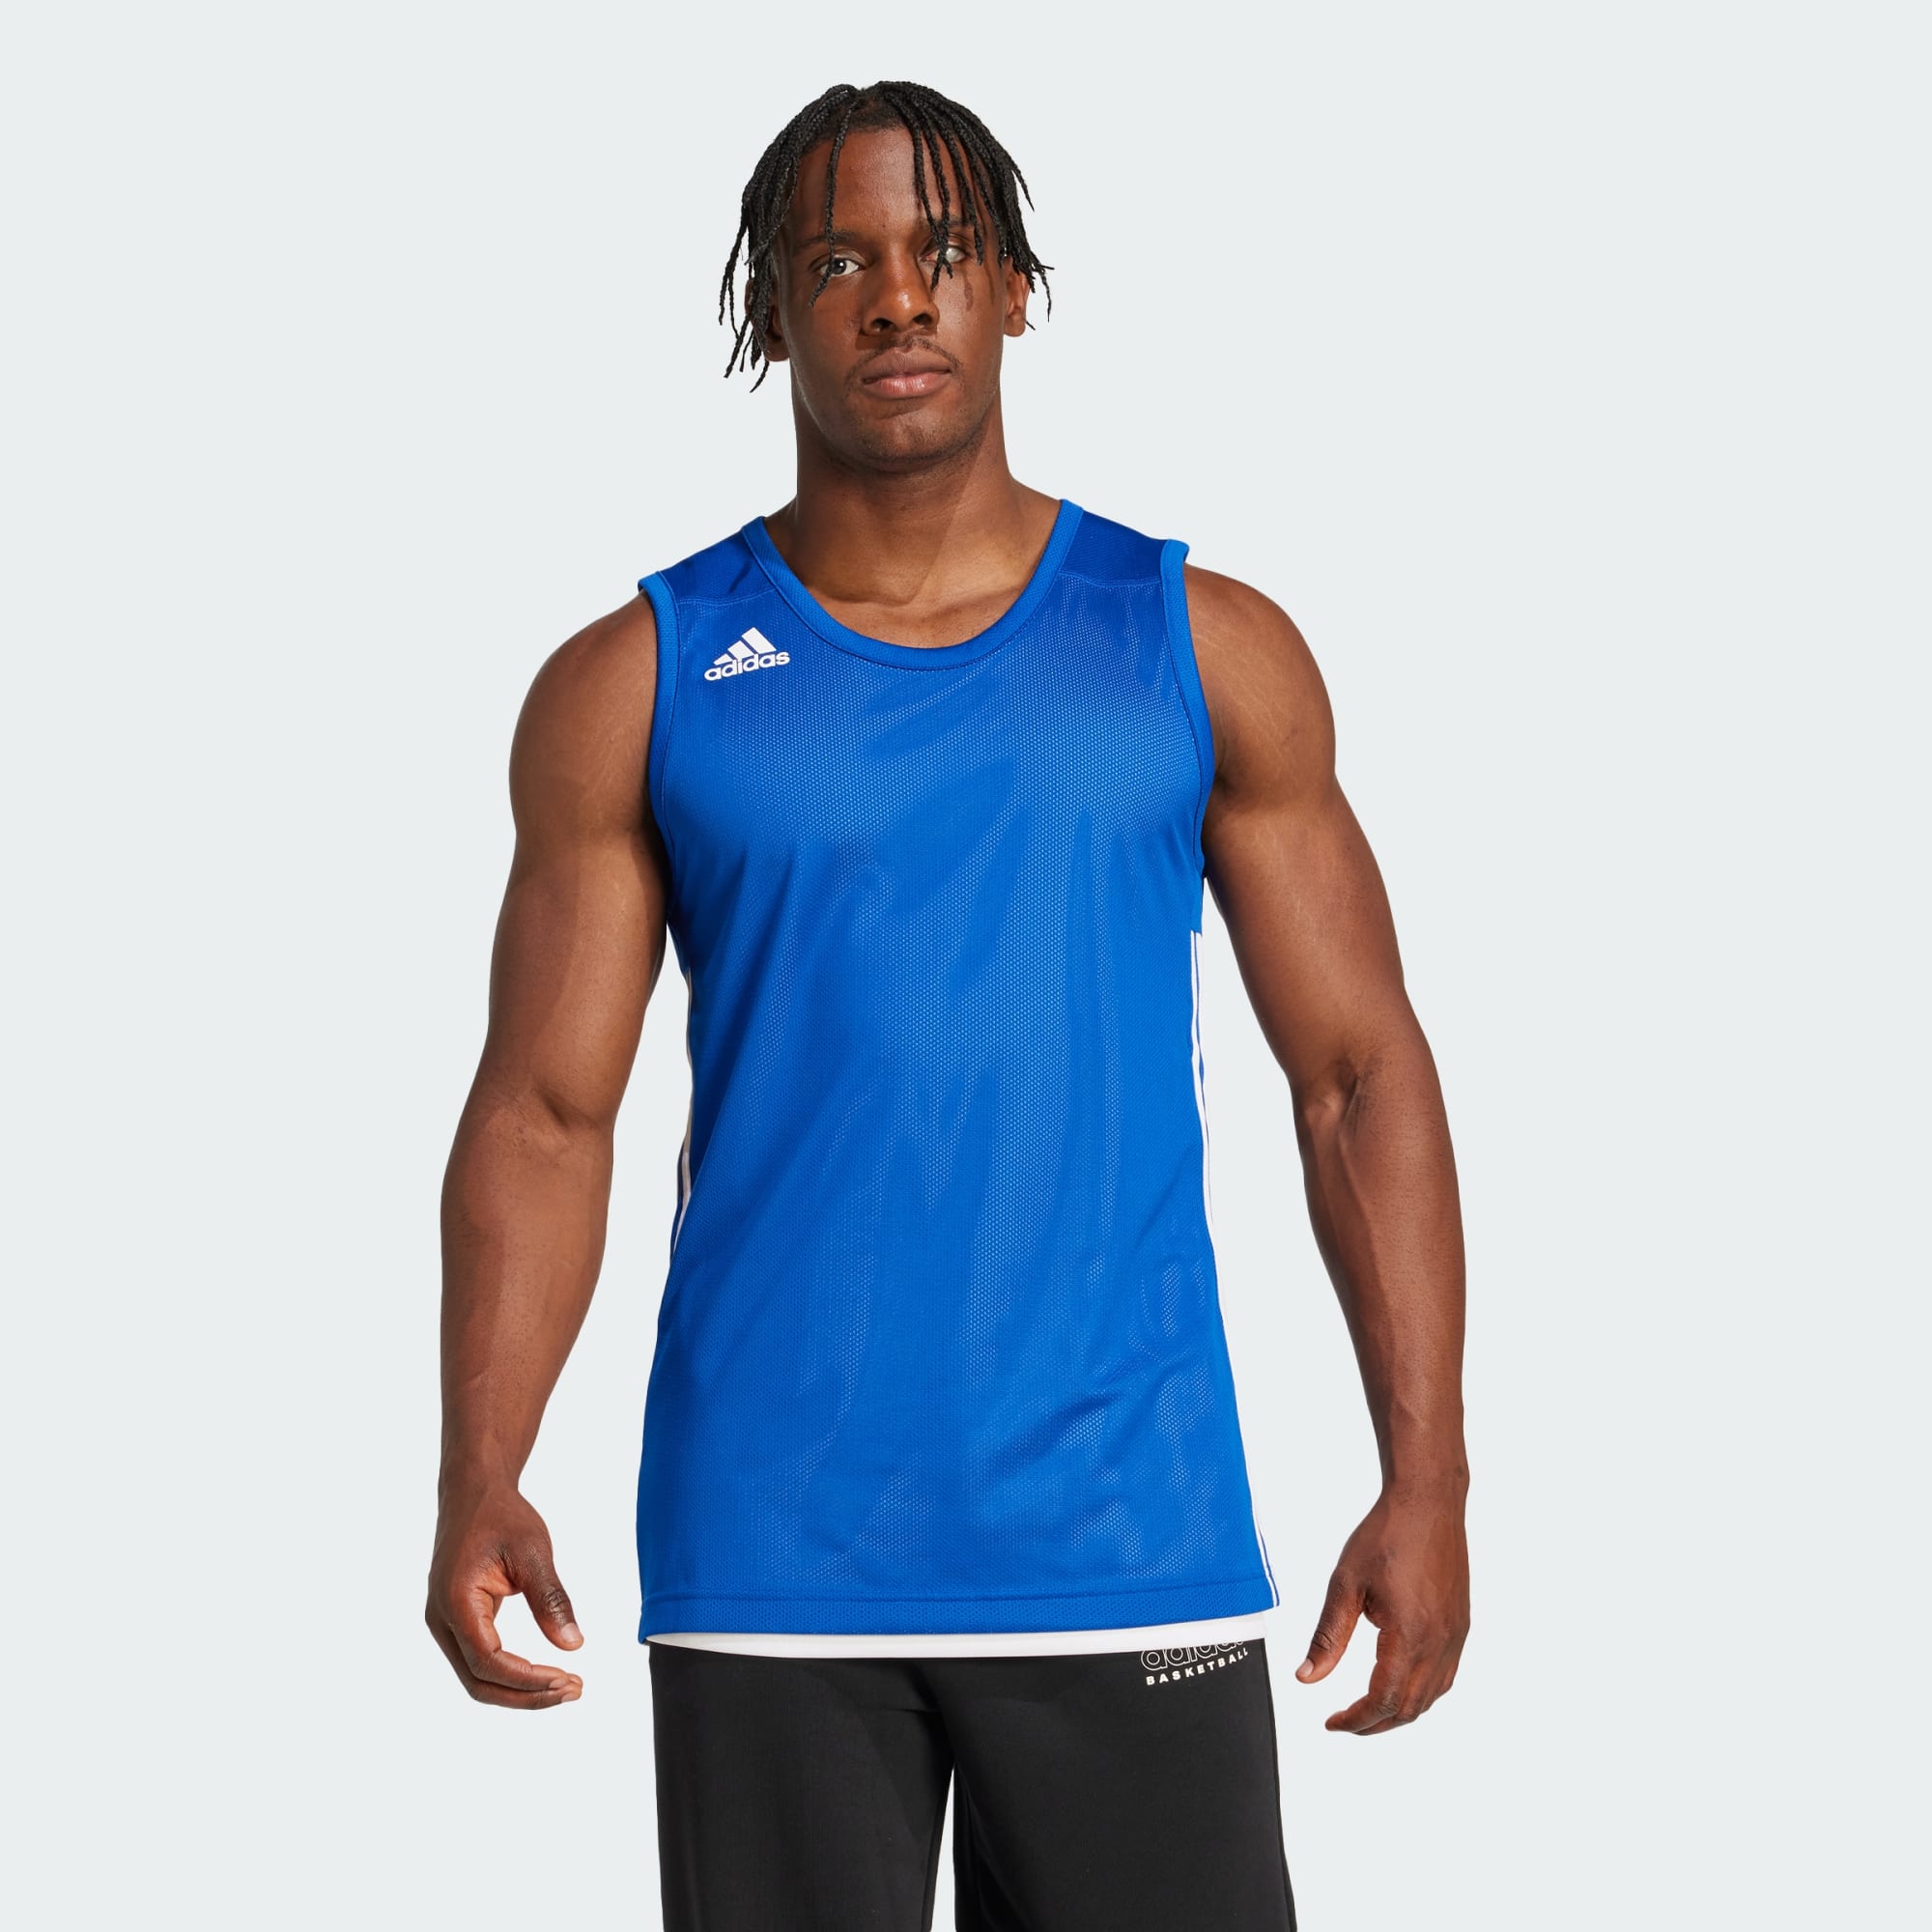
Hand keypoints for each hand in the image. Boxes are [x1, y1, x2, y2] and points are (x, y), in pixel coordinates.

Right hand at [426, 1479, 584, 1708]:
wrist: (473, 1492)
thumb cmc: (501, 1515)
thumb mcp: (533, 1552)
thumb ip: (551, 1600)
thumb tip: (573, 1646)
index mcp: (456, 1602)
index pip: (488, 1661)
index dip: (528, 1680)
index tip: (568, 1679)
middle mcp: (442, 1620)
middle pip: (478, 1681)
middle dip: (526, 1695)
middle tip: (574, 1690)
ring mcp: (445, 1623)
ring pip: (476, 1676)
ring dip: (519, 1689)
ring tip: (564, 1686)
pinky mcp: (456, 1621)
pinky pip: (479, 1660)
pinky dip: (510, 1673)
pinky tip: (542, 1673)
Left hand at [1296, 1481, 1468, 1733]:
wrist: (1427, 1501)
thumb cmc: (1385, 1535)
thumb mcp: (1345, 1584)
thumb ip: (1328, 1636)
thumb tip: (1306, 1678)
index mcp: (1410, 1634)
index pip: (1384, 1700)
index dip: (1356, 1720)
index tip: (1332, 1723)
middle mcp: (1440, 1642)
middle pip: (1410, 1707)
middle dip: (1375, 1723)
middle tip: (1344, 1722)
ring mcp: (1456, 1635)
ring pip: (1431, 1696)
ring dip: (1400, 1711)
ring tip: (1368, 1710)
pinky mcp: (1461, 1625)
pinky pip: (1445, 1676)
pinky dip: (1421, 1692)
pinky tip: (1399, 1684)